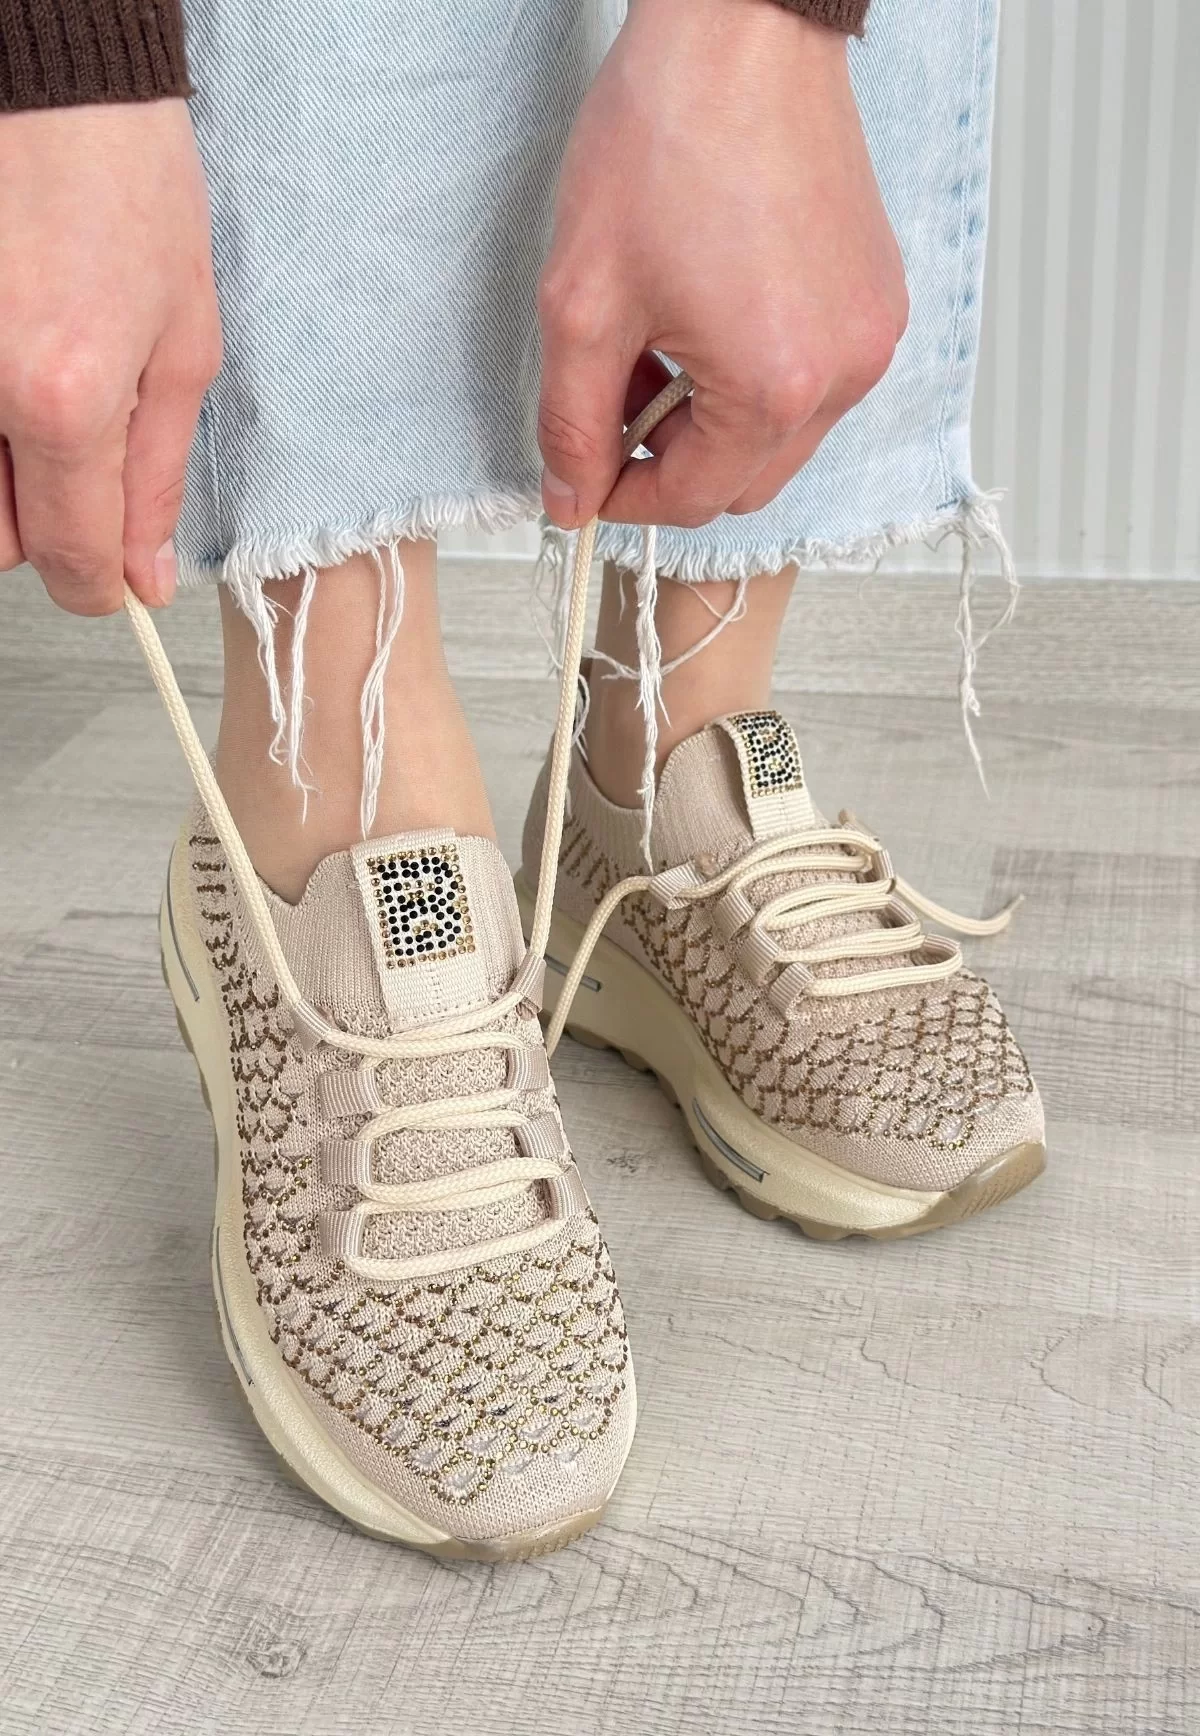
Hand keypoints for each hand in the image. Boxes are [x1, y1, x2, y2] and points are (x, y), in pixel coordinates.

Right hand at [0, 100, 221, 612]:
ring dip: (5, 476)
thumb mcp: (181, 344)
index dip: (99, 585)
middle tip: (80, 461)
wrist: (51, 87)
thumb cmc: (125, 189)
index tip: (115, 582)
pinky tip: (15, 360)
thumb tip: (145, 574)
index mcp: (61, 399)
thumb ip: (154, 475)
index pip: (68, 557)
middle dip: (44, 524)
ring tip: (44, 393)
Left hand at [537, 0, 906, 529]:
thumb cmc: (669, 138)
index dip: (623, 497)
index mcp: (776, 388)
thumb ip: (571, 422)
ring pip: (780, 436)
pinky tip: (710, 313)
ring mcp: (870, 336)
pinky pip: (812, 380)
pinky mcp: (877, 300)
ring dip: (712, 419)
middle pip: (744, 482)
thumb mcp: (583, 302)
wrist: (741, 31)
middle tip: (617, 395)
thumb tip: (570, 497)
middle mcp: (843, 374)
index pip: (692, 501)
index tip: (585, 472)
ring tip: (661, 341)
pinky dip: (756, 375)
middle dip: (670, 459)